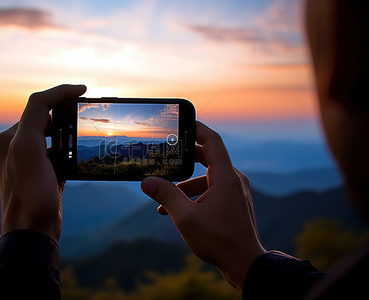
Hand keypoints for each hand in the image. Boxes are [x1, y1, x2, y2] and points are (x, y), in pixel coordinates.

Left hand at [0, 84, 86, 241]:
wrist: (32, 232)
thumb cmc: (29, 193)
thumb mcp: (27, 149)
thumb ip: (34, 119)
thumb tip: (52, 99)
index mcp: (11, 137)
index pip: (38, 104)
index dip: (61, 92)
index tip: (83, 90)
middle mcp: (18, 147)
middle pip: (47, 118)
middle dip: (67, 112)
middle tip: (87, 111)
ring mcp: (32, 162)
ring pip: (55, 136)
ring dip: (70, 131)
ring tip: (86, 131)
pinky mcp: (45, 175)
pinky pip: (60, 154)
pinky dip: (71, 150)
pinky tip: (81, 153)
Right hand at [141, 121, 265, 289]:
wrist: (246, 265)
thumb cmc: (219, 241)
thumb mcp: (186, 218)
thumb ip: (166, 196)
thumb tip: (147, 181)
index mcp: (226, 177)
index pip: (212, 141)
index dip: (196, 128)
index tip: (181, 122)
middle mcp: (234, 180)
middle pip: (207, 157)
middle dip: (184, 158)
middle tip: (166, 155)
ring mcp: (235, 192)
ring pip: (207, 177)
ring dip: (185, 184)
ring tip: (163, 197)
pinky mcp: (233, 203)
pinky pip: (212, 190)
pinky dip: (195, 195)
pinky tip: (177, 211)